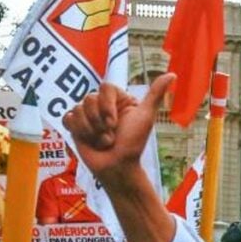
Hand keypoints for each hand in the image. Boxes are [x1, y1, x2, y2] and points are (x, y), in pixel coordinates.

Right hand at [62, 74, 174, 188]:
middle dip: (100, 123)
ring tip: (102, 142)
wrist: (117, 167)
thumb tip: (172, 74)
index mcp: (118, 100)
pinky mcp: (76, 126)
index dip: (107, 106)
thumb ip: (155, 94)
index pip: (105, 87)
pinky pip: (68, 118)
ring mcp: (88, 115)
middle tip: (110, 137)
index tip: (114, 123)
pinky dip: (79, 131)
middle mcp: (102, 105)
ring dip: (91, 130)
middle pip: (89, 98)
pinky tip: (89, 140)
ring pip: (78, 109)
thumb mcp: (145, 117)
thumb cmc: (132, 144)